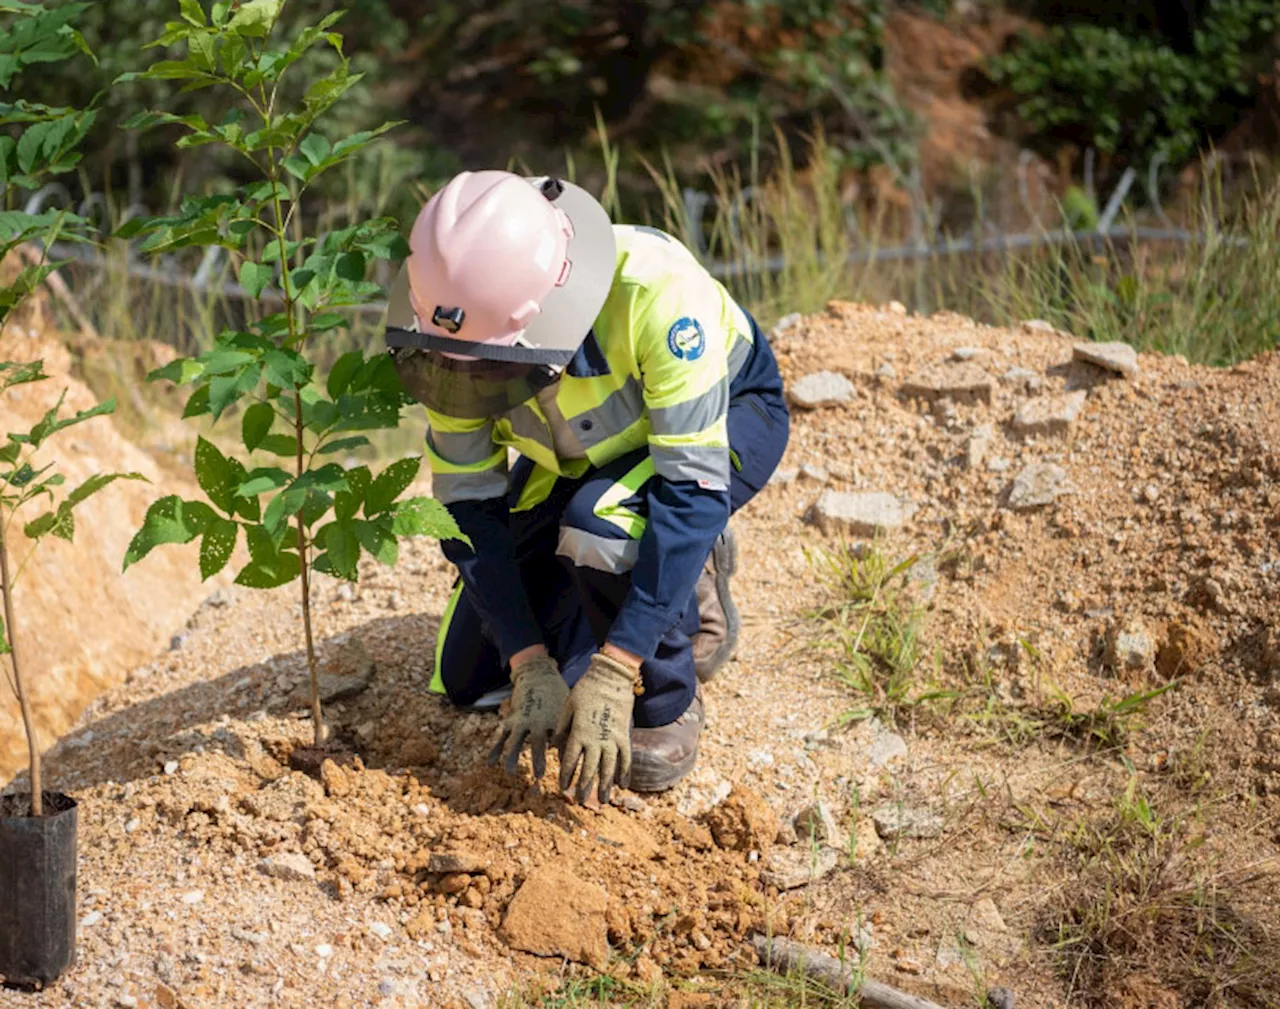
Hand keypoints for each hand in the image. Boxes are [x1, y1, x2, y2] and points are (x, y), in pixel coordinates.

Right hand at [488, 652, 568, 778]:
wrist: (537, 675)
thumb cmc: (558, 698)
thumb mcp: (568, 712)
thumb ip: (571, 732)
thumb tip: (581, 756)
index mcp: (555, 719)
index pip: (561, 742)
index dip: (564, 759)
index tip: (567, 776)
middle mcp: (537, 720)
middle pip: (537, 742)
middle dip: (538, 759)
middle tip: (539, 775)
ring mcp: (522, 720)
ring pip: (515, 740)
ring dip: (512, 756)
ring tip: (510, 772)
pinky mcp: (511, 720)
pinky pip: (502, 736)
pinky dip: (496, 749)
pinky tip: (490, 763)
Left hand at [556, 651, 639, 803]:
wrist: (611, 676)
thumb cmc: (586, 689)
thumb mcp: (568, 706)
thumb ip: (562, 728)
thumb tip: (554, 747)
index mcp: (579, 732)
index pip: (570, 761)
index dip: (566, 776)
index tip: (563, 788)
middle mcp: (596, 739)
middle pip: (589, 769)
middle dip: (584, 787)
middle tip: (580, 801)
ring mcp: (613, 738)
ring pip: (609, 768)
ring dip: (605, 786)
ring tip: (604, 801)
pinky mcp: (625, 734)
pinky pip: (627, 758)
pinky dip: (626, 772)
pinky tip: (624, 784)